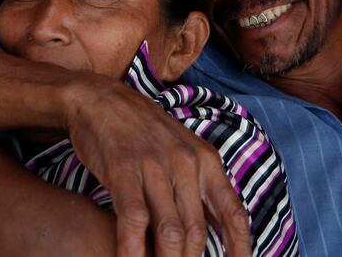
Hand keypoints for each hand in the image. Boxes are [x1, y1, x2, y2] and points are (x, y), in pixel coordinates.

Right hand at [63, 81, 250, 256]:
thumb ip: (199, 187)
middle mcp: (185, 163)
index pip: (232, 213)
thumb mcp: (183, 150)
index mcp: (206, 160)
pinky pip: (134, 221)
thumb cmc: (143, 131)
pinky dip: (133, 250)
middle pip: (197, 232)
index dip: (240, 248)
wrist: (102, 99)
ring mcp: (154, 166)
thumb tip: (219, 228)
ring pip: (170, 232)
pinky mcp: (123, 170)